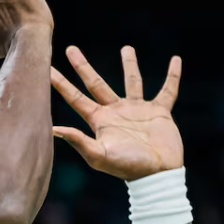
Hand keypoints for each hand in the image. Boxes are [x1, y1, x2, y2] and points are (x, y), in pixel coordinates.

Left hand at [51, 45, 184, 180]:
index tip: (47, 68)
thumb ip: (80, 142)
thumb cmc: (129, 168)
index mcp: (100, 120)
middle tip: (70, 49)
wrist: (158, 174)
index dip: (61, 83)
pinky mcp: (159, 112)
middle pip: (96, 84)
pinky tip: (176, 60)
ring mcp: (138, 110)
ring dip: (130, 65)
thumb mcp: (101, 156)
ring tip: (127, 48)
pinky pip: (168, 90)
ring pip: (133, 81)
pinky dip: (173, 76)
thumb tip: (53, 130)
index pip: (75, 98)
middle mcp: (116, 112)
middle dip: (83, 67)